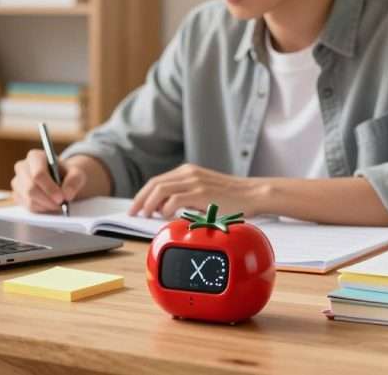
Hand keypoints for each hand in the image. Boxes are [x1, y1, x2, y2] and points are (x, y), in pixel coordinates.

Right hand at [10, 150, 91, 212]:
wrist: (61, 179)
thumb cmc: (67, 174)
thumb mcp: (76, 173)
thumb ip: (74, 181)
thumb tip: (67, 194)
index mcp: (35, 156)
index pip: (38, 174)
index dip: (49, 188)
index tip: (61, 198)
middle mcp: (22, 167)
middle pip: (31, 188)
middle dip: (47, 199)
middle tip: (61, 205)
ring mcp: (17, 182)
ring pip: (28, 199)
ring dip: (45, 205)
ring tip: (58, 205)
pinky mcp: (17, 195)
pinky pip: (27, 206)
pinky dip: (41, 209)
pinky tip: (50, 206)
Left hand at [128, 163, 263, 218]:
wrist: (253, 194)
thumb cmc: (232, 197)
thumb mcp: (204, 191)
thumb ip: (186, 196)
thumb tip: (166, 209)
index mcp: (188, 172)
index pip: (157, 181)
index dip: (143, 194)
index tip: (136, 206)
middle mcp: (189, 173)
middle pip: (154, 183)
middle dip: (140, 199)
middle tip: (134, 212)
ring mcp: (195, 181)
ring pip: (161, 189)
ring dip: (149, 204)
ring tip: (146, 215)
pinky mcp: (201, 192)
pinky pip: (175, 200)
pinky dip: (166, 208)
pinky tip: (166, 216)